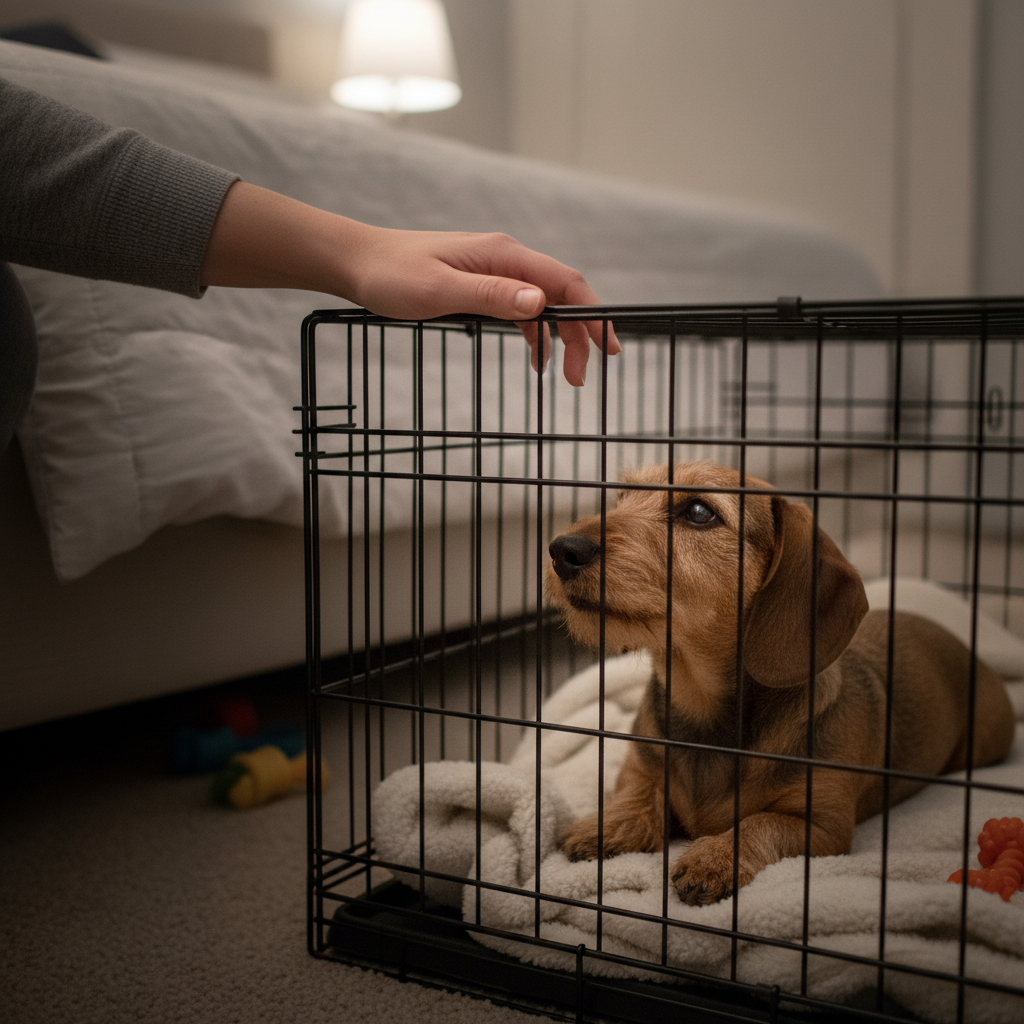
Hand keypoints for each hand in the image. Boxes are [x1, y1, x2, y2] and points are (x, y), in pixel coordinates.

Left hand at [339, 224, 619, 386]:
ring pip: (542, 306)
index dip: (592, 314)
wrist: (359, 264)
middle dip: (579, 335)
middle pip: (560, 296)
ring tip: (565, 376)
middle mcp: (506, 259)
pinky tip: (537, 359)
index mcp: (503, 254)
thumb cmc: (392, 274)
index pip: (564, 282)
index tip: (607, 346)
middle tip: (581, 378)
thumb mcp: (441, 290)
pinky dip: (534, 335)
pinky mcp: (482, 286)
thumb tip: (539, 303)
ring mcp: (494, 272)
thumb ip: (492, 296)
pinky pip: (520, 311)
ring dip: (559, 339)